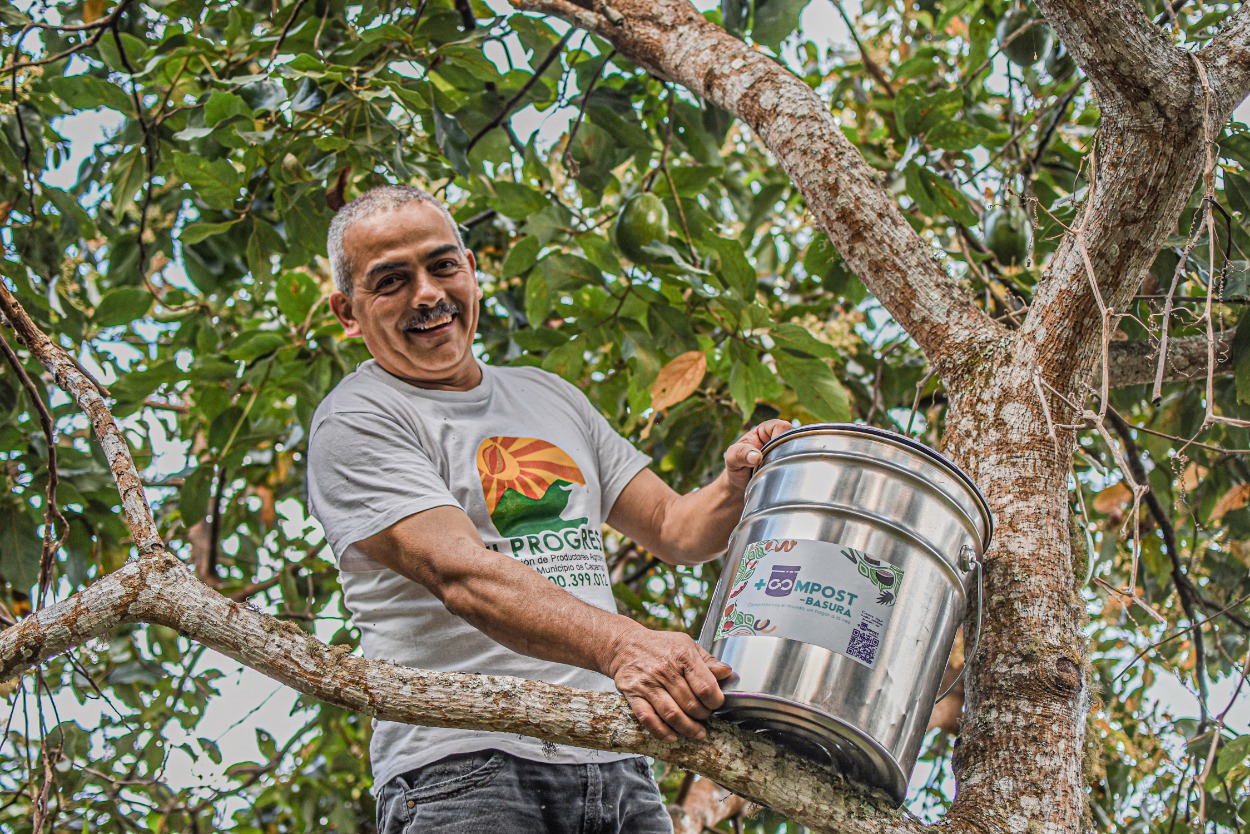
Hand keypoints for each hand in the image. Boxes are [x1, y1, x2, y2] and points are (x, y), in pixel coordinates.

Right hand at [605, 624, 732, 741]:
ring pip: (672, 715)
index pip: (705, 686)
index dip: (715, 701)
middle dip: (703, 716)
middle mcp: (664, 670)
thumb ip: (708, 661)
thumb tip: (727, 673)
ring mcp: (647, 684)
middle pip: (690, 704)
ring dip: (688, 728)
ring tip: (698, 733)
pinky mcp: (633, 695)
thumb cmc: (660, 646)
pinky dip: (662, 731)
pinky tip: (673, 736)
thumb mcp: (687, 645)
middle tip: (706, 717)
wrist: (625, 645)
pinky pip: (648, 719)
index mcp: (682, 655)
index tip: (717, 703)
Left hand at [723, 419, 793, 489]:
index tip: (773, 453)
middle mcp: (778, 438)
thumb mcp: (732, 459)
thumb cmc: (735, 467)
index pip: (782, 426)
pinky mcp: (790, 464)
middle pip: (794, 438)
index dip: (781, 437)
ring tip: (778, 473)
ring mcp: (785, 451)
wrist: (740, 486)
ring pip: (800, 452)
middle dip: (788, 452)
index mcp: (765, 430)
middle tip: (776, 466)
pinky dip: (794, 471)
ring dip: (792, 463)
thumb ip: (741, 454)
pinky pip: (799, 464)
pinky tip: (786, 479)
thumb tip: (756, 456)